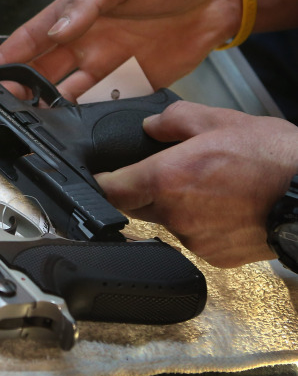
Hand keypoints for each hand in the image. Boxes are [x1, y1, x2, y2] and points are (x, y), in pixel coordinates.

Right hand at [0, 0, 241, 100]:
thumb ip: (87, 4)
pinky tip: (68, 126)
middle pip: (41, 71)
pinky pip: (99, 105)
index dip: (6, 57)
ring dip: (47, 107)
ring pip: (65, 93)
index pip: (32, 38)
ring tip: (30, 120)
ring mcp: (105, 66)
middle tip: (2, 105)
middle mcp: (84, 43)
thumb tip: (58, 29)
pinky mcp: (129, 84)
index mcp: (76, 14)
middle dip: (19, 89)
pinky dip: (82, 117)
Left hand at [95, 102, 297, 267]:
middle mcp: (174, 213)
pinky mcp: (212, 255)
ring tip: (208, 187)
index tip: (101, 177)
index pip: (110, 188)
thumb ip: (175, 120)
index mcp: (167, 177)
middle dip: (142, 189)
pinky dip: (197, 224)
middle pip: (134, 205)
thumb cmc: (274, 158)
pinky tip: (222, 208)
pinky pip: (190, 237)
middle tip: (170, 172)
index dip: (102, 182)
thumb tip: (150, 126)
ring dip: (173, 206)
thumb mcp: (221, 120)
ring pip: (164, 221)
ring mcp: (193, 238)